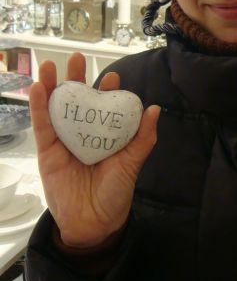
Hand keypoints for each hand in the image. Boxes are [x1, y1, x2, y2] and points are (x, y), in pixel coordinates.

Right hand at [29, 52, 159, 247]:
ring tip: (50, 64)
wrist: (94, 223)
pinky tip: (38, 87)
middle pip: (78, 101)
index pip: (105, 107)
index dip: (107, 91)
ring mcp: (64, 140)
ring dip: (53, 85)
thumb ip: (143, 138)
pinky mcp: (48, 151)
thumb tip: (155, 109)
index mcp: (105, 134)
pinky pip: (42, 126)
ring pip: (57, 108)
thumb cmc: (115, 193)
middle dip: (77, 78)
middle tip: (78, 57)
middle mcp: (84, 133)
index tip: (112, 78)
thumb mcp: (131, 163)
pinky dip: (39, 106)